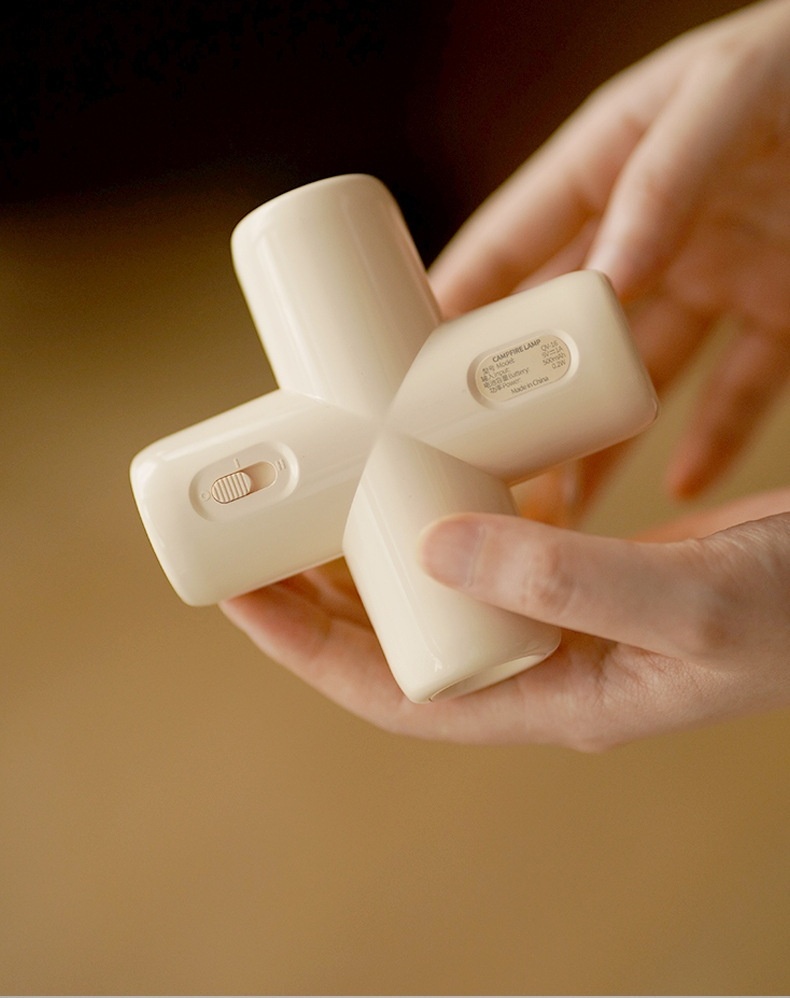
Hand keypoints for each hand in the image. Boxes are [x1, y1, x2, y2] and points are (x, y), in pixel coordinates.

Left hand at [223, 490, 789, 747]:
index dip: (312, 650)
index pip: (403, 695)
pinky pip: (508, 531)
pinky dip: (460, 492)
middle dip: (326, 588)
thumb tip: (426, 547)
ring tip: (322, 471)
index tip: (239, 594)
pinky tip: (431, 443)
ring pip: (452, 580)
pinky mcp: (611, 563)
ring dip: (383, 533)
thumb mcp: (683, 596)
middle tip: (261, 513)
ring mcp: (586, 613)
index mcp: (566, 696)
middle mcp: (562, 662)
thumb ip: (565, 578)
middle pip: (410, 638)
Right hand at [431, 0, 789, 499]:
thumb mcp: (725, 91)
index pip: (515, 237)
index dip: (458, 298)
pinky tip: (685, 485)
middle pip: (569, 323)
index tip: (401, 367)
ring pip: (644, 372)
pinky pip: (740, 386)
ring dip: (605, 437)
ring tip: (562, 504)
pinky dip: (714, 438)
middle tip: (476, 466)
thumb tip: (604, 279)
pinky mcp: (779, 304)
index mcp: (613, 153)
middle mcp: (653, 222)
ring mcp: (716, 267)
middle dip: (523, 395)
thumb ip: (662, 176)